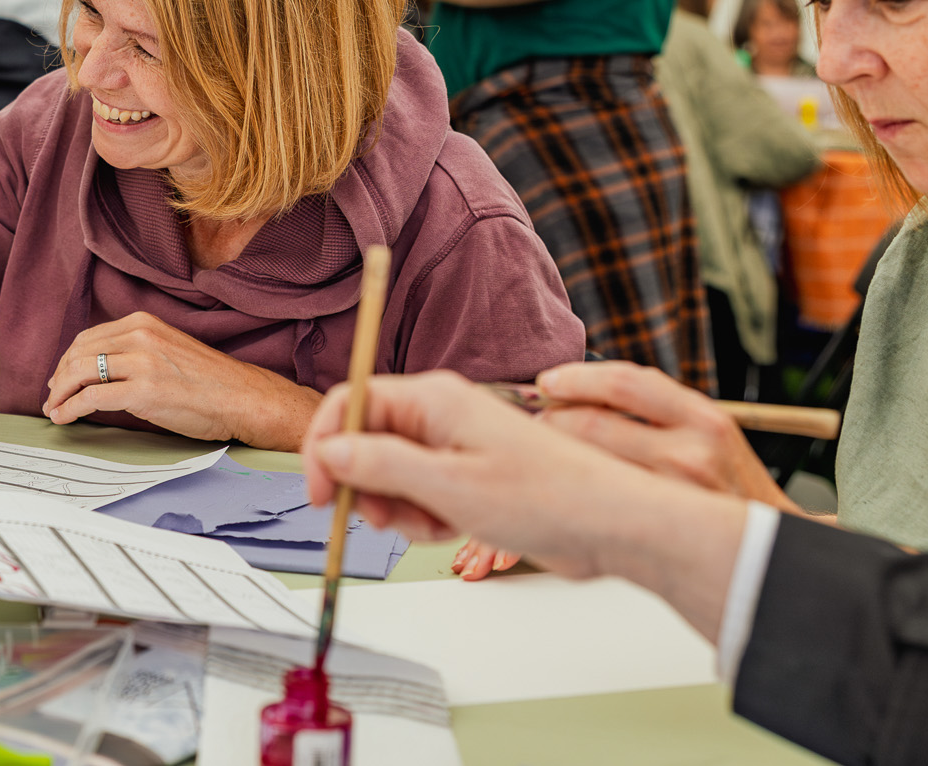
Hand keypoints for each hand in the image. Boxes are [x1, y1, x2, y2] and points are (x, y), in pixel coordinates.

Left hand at [42, 312, 321, 448]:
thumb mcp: (168, 348)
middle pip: (79, 353)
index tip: (61, 376)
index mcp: (144, 322)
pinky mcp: (143, 392)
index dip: (68, 359)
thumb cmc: (209, 380)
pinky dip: (71, 408)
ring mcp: (141, 363)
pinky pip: (92, 398)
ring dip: (60, 394)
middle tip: (53, 396)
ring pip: (80, 373)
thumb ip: (135, 350)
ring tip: (55, 409)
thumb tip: (100, 370)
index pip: (89, 338)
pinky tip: (65, 417)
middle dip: (59, 377)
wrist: (241, 397)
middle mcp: (140, 336)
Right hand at [302, 371, 627, 574]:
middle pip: (366, 440)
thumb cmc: (545, 496)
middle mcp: (439, 414)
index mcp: (432, 399)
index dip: (324, 445)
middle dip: (365, 486)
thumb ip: (378, 465)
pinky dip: (424, 516)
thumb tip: (328, 452)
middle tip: (386, 519)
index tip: (318, 493)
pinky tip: (451, 529)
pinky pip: (420, 492)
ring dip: (397, 508)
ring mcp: (454, 444)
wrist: (609, 523)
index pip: (350, 402)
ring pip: (390, 473)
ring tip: (433, 525)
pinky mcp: (468, 474)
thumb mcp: (446, 486)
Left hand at [534, 362, 794, 509]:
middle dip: (552, 418)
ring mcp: (673, 494)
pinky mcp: (657, 531)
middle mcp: (691, 452)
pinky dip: (568, 486)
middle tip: (537, 420)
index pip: (623, 382)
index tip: (547, 382)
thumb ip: (655, 409)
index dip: (575, 378)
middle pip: (593, 423)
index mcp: (703, 418)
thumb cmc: (726, 484)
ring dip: (553, 451)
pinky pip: (595, 499)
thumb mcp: (706, 432)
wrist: (766, 550)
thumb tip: (582, 387)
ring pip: (586, 462)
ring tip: (543, 449)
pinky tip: (559, 483)